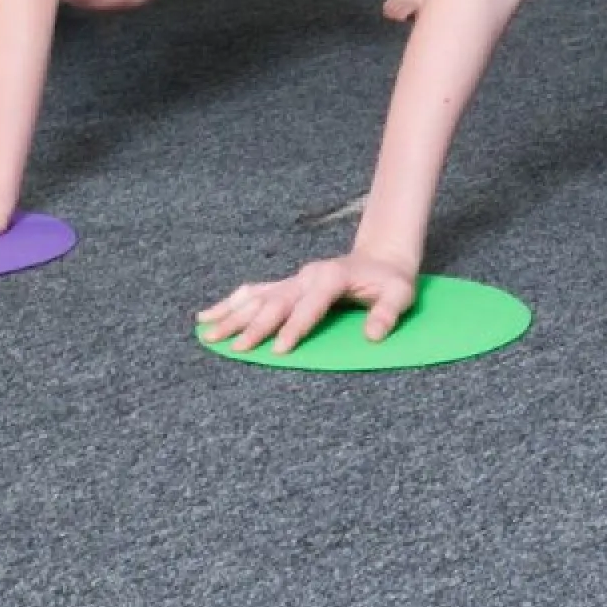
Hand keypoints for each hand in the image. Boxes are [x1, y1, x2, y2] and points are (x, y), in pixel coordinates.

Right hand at [193, 252, 418, 355]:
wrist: (382, 257)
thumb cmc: (391, 280)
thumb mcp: (400, 294)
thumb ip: (387, 313)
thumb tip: (374, 335)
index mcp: (331, 278)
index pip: (309, 306)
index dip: (294, 328)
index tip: (277, 349)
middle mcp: (307, 276)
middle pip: (275, 302)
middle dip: (254, 325)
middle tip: (234, 346)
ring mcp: (294, 279)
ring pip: (257, 297)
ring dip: (232, 314)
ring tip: (207, 331)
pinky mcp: (287, 284)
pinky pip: (254, 292)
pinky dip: (230, 302)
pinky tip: (208, 314)